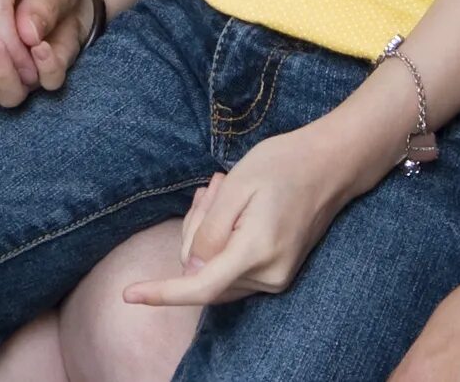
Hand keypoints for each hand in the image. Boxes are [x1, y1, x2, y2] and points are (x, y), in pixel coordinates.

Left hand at [122, 117, 381, 306]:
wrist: (330, 164)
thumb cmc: (282, 165)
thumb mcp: (235, 187)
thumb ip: (209, 232)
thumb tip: (190, 269)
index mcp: (256, 252)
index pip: (199, 286)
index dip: (162, 293)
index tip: (129, 294)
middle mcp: (269, 275)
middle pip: (203, 272)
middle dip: (194, 232)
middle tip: (210, 190)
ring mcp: (277, 277)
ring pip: (215, 269)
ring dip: (208, 233)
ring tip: (225, 190)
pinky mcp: (278, 273)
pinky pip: (232, 267)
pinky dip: (222, 241)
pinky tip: (232, 206)